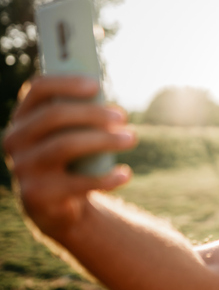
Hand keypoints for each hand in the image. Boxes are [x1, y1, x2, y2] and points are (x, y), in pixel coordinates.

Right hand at [3, 76, 136, 236]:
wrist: (53, 206)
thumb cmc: (69, 160)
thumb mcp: (70, 136)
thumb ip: (82, 117)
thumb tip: (113, 110)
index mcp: (23, 118)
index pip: (37, 89)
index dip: (66, 83)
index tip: (96, 85)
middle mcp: (15, 140)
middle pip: (53, 116)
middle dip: (92, 113)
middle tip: (122, 116)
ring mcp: (24, 168)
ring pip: (64, 145)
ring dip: (103, 140)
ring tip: (131, 138)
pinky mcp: (38, 194)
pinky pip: (77, 182)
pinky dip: (106, 178)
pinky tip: (125, 174)